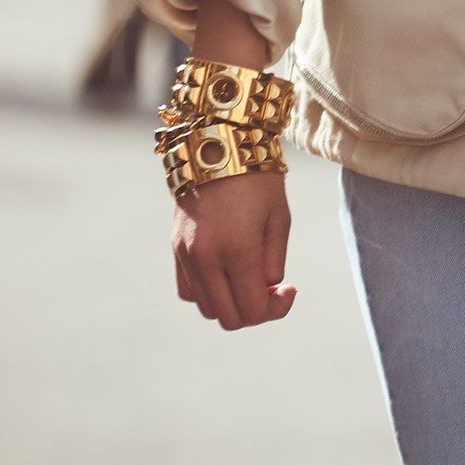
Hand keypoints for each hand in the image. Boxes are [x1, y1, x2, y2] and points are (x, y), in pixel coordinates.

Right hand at [172, 168, 295, 329]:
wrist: (219, 145)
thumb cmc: (258, 180)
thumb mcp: (280, 219)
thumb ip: (274, 263)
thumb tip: (266, 292)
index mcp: (238, 251)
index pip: (254, 312)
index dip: (277, 309)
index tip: (289, 289)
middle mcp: (207, 258)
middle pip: (229, 318)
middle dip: (254, 312)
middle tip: (269, 289)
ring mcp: (187, 255)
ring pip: (207, 308)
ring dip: (230, 303)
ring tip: (248, 278)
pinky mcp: (175, 248)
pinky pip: (189, 291)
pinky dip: (208, 292)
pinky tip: (226, 272)